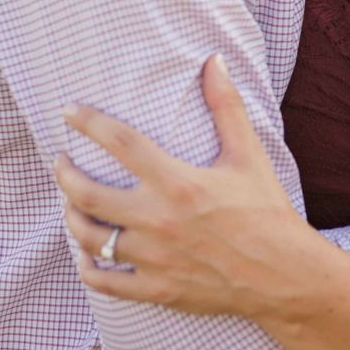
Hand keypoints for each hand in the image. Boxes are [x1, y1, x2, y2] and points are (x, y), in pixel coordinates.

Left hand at [50, 55, 330, 321]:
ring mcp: (155, 257)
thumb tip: (215, 60)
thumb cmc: (267, 213)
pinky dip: (88, 268)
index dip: (88, 122)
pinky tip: (86, 256)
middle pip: (86, 194)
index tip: (68, 112)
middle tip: (60, 162)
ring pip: (89, 237)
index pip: (119, 142)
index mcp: (178, 183)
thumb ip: (227, 107)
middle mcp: (159, 220)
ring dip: (72, 218)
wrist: (288, 277)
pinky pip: (105, 281)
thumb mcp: (249, 156)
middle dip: (64, 175)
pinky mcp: (158, 289)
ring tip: (70, 204)